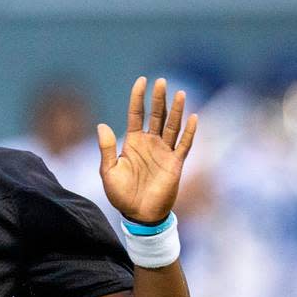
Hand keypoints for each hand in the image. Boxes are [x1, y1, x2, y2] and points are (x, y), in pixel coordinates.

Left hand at [97, 77, 197, 222]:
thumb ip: (106, 149)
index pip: (136, 114)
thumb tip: (101, 125)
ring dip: (175, 110)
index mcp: (132, 143)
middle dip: (158, 99)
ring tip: (178, 93)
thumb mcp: (108, 171)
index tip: (141, 81)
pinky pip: (184, 144)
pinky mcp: (175, 163)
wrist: (139, 215)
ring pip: (171, 126)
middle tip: (161, 81)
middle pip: (156, 115)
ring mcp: (163, 152)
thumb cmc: (121, 195)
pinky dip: (190, 132)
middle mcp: (150, 144)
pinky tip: (194, 117)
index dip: (138, 98)